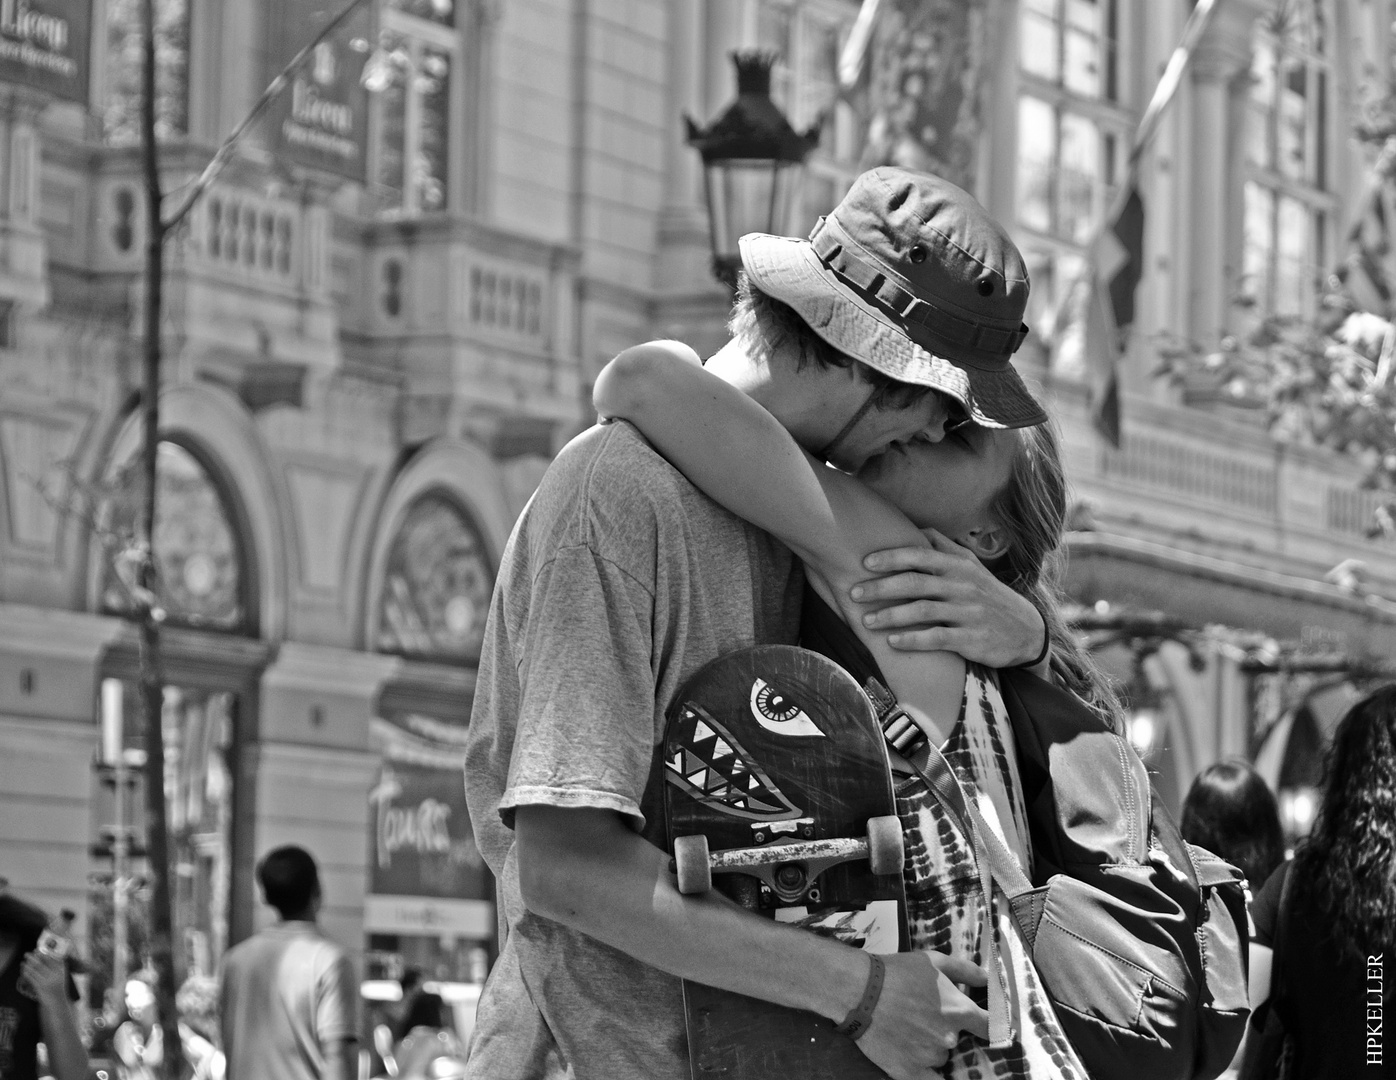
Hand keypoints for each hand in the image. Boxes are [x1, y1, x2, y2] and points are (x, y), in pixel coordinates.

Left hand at [19, 949, 66, 1006]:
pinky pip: (31, 978)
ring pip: (34, 971)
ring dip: (27, 965)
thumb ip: (58, 964)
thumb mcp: (62, 974)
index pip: (50, 959)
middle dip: (32, 958)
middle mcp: (54, 975)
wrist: (58, 1001)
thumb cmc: (59, 986)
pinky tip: (24, 971)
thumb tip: (48, 954)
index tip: (37, 950)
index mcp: (60, 971)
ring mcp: (46, 982)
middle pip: (40, 964)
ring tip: (23, 962)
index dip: (42, 954)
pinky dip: (26, 973)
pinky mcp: (39, 987)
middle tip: (27, 954)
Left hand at [851, 530, 1046, 667]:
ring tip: (866, 621)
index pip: (921, 555)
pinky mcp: (971, 639)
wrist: (1026, 630)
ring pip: (923, 610)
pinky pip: (937, 638)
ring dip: (890, 616)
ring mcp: (968, 613)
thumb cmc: (988, 595)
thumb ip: (945, 548)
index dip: (891, 557)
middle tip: (854, 593)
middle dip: (881, 587)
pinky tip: (892, 642)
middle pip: (915, 582)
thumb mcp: (973, 567)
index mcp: (959, 566)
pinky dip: (913, 640)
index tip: (865, 563)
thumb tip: (918, 529)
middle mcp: (962, 586)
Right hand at [856, 951, 988, 1077]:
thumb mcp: (933, 961)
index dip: (993, 1027)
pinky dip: (927, 1074)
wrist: (859, 990)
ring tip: (906, 1029)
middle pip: (958, 1041)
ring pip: (938, 1056)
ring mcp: (930, 1057)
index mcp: (959, 1010)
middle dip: (944, 1029)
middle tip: (923, 1016)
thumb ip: (965, 970)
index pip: (992, 1027)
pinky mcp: (909, 1072)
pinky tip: (917, 1062)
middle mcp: (949, 1037)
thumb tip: (987, 979)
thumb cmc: (897, 971)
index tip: (988, 1027)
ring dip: (929, 1046)